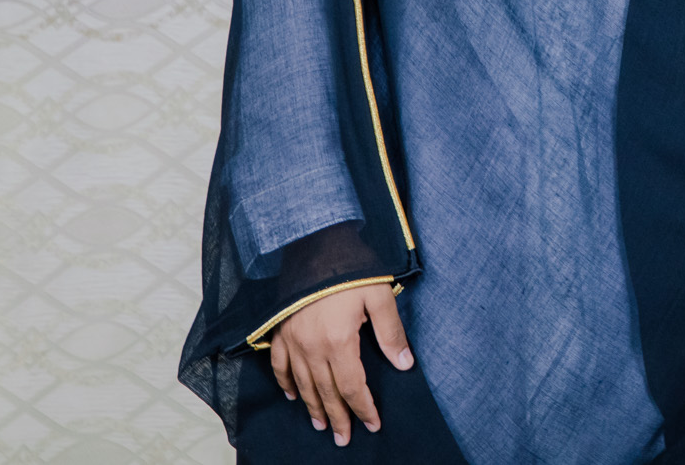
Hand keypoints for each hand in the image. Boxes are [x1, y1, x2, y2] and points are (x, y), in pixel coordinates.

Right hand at [269, 284, 412, 446]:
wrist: (315, 244)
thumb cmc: (351, 269)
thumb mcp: (380, 296)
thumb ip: (391, 333)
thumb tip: (404, 364)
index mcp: (339, 342)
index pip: (353, 387)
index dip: (363, 408)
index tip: (372, 424)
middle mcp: (312, 347)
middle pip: (327, 392)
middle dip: (338, 417)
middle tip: (344, 439)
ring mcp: (293, 340)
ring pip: (303, 384)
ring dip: (313, 407)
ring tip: (321, 425)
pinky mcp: (281, 330)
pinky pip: (279, 365)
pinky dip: (285, 382)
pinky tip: (292, 395)